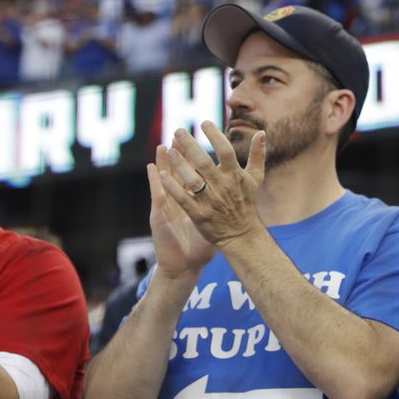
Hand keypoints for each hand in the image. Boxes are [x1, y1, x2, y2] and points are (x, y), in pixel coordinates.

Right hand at [146, 146, 214, 279]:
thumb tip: (245, 193)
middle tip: (180, 133)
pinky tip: (152, 168)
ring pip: (166, 178)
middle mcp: (181, 199)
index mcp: (195, 200)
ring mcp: (169, 205)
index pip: (196, 174)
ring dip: (165, 161)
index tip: (202, 142)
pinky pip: (158, 194)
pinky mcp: (160, 215)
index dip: (198, 158)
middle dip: (181, 152)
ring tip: (162, 144)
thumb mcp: (216, 223)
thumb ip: (227, 208)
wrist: (184, 265)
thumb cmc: (201, 245)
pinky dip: (155, 180)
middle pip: (180, 171)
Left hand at [158, 122, 265, 249]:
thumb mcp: (255, 178)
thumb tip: (261, 132)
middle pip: (204, 162)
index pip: (225, 151)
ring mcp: (210, 201)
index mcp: (235, 176)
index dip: (215, 136)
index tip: (204, 122)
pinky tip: (162, 175)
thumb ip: (258, 155)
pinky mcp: (199, 215)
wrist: (242, 235)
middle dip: (190, 145)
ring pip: (192, 179)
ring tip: (168, 150)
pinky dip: (173, 187)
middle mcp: (223, 187)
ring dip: (179, 164)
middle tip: (178, 130)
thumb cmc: (247, 203)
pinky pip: (183, 199)